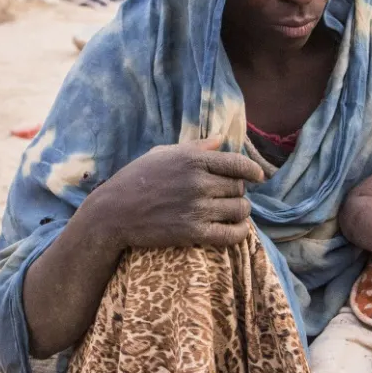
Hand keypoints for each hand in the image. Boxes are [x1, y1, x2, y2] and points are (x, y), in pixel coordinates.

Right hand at [80, 135, 265, 251]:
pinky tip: (236, 231)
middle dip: (239, 192)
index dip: (252, 171)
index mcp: (193, 159)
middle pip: (239, 188)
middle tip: (231, 197)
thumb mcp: (162, 154)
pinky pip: (230, 234)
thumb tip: (220, 138)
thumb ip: (195, 147)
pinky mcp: (193, 231)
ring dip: (240, 212)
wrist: (113, 212)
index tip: (257, 177)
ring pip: (239, 210)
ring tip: (233, 213)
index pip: (238, 164)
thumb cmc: (135, 179)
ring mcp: (197, 207)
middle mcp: (198, 181)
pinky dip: (239, 233)